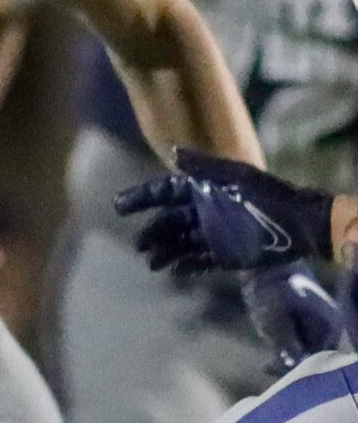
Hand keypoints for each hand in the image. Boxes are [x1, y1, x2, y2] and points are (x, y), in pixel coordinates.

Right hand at [116, 150, 335, 277]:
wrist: (304, 224)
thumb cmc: (271, 197)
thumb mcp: (239, 177)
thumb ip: (206, 167)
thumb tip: (172, 152)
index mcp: (205, 191)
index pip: (165, 193)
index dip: (142, 198)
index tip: (120, 206)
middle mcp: (204, 213)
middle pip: (168, 222)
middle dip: (151, 232)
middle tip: (138, 245)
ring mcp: (214, 235)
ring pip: (178, 244)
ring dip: (163, 252)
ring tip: (152, 263)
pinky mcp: (225, 256)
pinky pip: (198, 261)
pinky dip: (185, 266)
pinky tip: (174, 270)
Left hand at [242, 263, 352, 374]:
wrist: (266, 264)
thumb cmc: (272, 292)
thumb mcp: (276, 321)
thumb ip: (287, 345)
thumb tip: (293, 366)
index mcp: (330, 328)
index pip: (319, 359)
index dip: (297, 369)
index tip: (273, 371)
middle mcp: (330, 327)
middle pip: (314, 355)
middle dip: (292, 364)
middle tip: (267, 368)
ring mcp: (320, 323)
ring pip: (305, 349)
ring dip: (288, 356)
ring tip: (267, 362)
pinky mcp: (307, 319)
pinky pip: (299, 341)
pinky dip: (286, 347)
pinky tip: (270, 352)